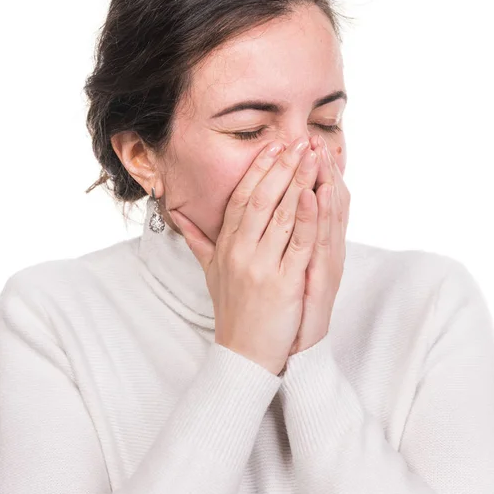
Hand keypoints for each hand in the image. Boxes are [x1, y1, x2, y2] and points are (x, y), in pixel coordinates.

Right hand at [168, 137, 320, 375]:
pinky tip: (316, 194)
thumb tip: (178, 215)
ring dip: (298, 181)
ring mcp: (260, 267)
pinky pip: (297, 244)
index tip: (273, 146)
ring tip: (313, 155)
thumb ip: (198, 239)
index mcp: (226, 245)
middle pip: (261, 198)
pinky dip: (307, 217)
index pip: (241, 197)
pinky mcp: (283, 284)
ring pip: (280, 215)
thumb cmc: (232, 309)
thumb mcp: (210, 271)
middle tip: (298, 140)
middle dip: (281, 166)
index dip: (258, 170)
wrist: (244, 353)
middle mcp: (240, 251)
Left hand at [287, 135, 349, 356]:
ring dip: (325, 180)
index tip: (299, 143)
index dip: (305, 171)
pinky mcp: (324, 277)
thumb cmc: (280, 304)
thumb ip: (269, 239)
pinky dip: (319, 216)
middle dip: (316, 167)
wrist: (290, 347)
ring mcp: (324, 261)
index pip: (310, 197)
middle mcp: (320, 247)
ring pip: (328, 213)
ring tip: (321, 151)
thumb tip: (253, 215)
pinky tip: (317, 192)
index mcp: (306, 241)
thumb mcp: (277, 267)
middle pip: (323, 199)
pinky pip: (321, 242)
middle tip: (313, 137)